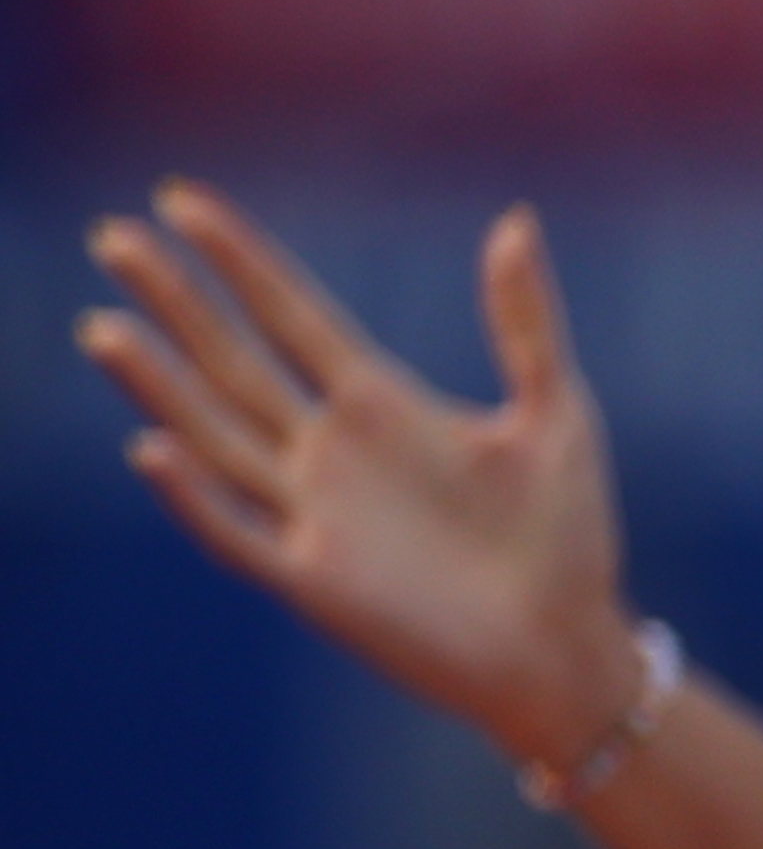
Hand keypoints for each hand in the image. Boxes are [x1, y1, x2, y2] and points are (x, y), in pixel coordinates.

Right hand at [81, 186, 641, 772]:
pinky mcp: (315, 582)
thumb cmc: (569, 538)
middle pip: (233, 361)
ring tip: (105, 326)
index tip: (181, 199)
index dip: (238, 258)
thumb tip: (515, 219)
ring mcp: (315, 515)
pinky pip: (238, 532)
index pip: (291, 314)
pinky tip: (156, 447)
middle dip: (175, 302)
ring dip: (160, 385)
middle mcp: (331, 452)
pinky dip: (196, 494)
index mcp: (381, 404)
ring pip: (215, 435)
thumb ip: (526, 323)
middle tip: (113, 236)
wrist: (571, 649)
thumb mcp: (557, 415)